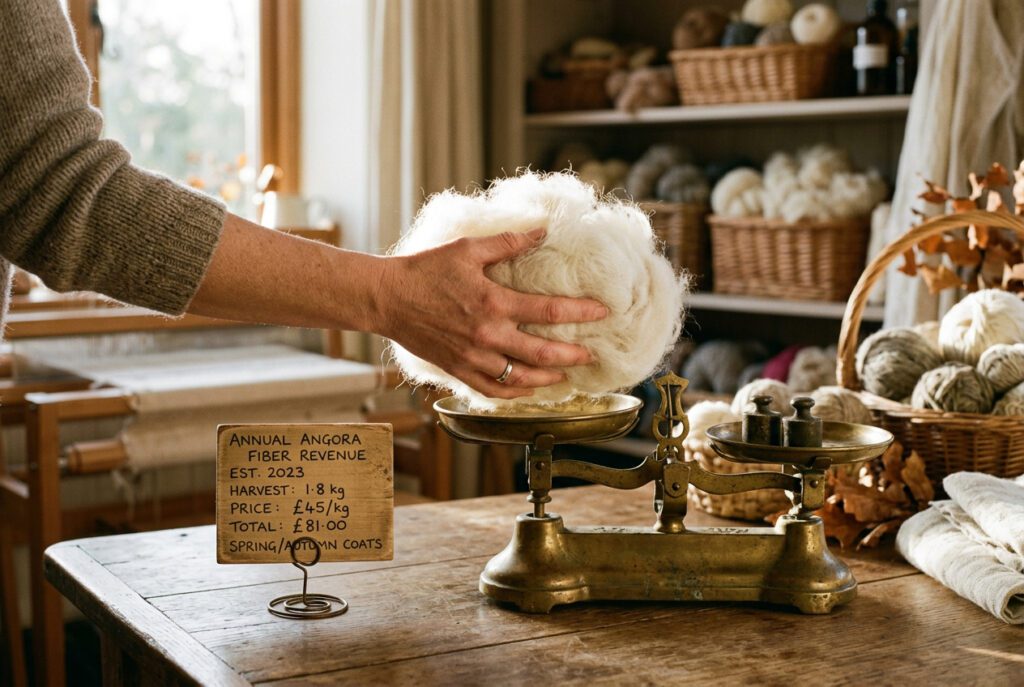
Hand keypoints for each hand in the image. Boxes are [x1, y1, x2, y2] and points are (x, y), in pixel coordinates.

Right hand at [376, 228, 607, 398]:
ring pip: (520, 378)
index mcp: (492, 302)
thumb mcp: (467, 249)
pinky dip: (514, 393)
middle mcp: (487, 335)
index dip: (580, 311)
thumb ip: (507, 243)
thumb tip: (542, 230)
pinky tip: (528, 390)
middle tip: (591, 355)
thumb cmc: (425, 271)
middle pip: (542, 353)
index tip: (602, 311)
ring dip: (548, 379)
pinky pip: (493, 390)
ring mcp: (472, 357)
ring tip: (566, 375)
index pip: (548, 310)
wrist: (386, 299)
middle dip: (572, 354)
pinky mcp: (458, 370)